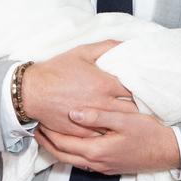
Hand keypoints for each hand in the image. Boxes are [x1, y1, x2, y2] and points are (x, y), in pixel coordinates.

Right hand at [21, 42, 136, 136]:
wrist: (32, 92)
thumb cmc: (56, 70)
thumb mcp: (82, 52)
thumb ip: (107, 46)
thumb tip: (126, 45)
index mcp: (105, 84)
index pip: (136, 89)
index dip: (144, 89)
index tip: (149, 89)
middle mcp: (102, 104)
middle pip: (132, 110)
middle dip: (140, 107)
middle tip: (147, 105)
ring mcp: (93, 120)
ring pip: (119, 125)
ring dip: (128, 122)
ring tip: (136, 119)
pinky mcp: (83, 132)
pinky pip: (103, 135)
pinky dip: (111, 132)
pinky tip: (116, 130)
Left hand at [35, 109, 180, 174]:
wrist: (168, 152)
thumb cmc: (149, 134)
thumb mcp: (124, 120)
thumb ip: (98, 116)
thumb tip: (73, 113)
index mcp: (96, 150)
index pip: (62, 143)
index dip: (48, 133)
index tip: (38, 120)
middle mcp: (96, 163)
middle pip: (62, 155)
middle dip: (46, 142)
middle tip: (35, 128)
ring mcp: (102, 167)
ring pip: (71, 160)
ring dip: (57, 148)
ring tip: (48, 134)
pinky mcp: (108, 167)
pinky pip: (82, 161)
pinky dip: (70, 152)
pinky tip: (70, 141)